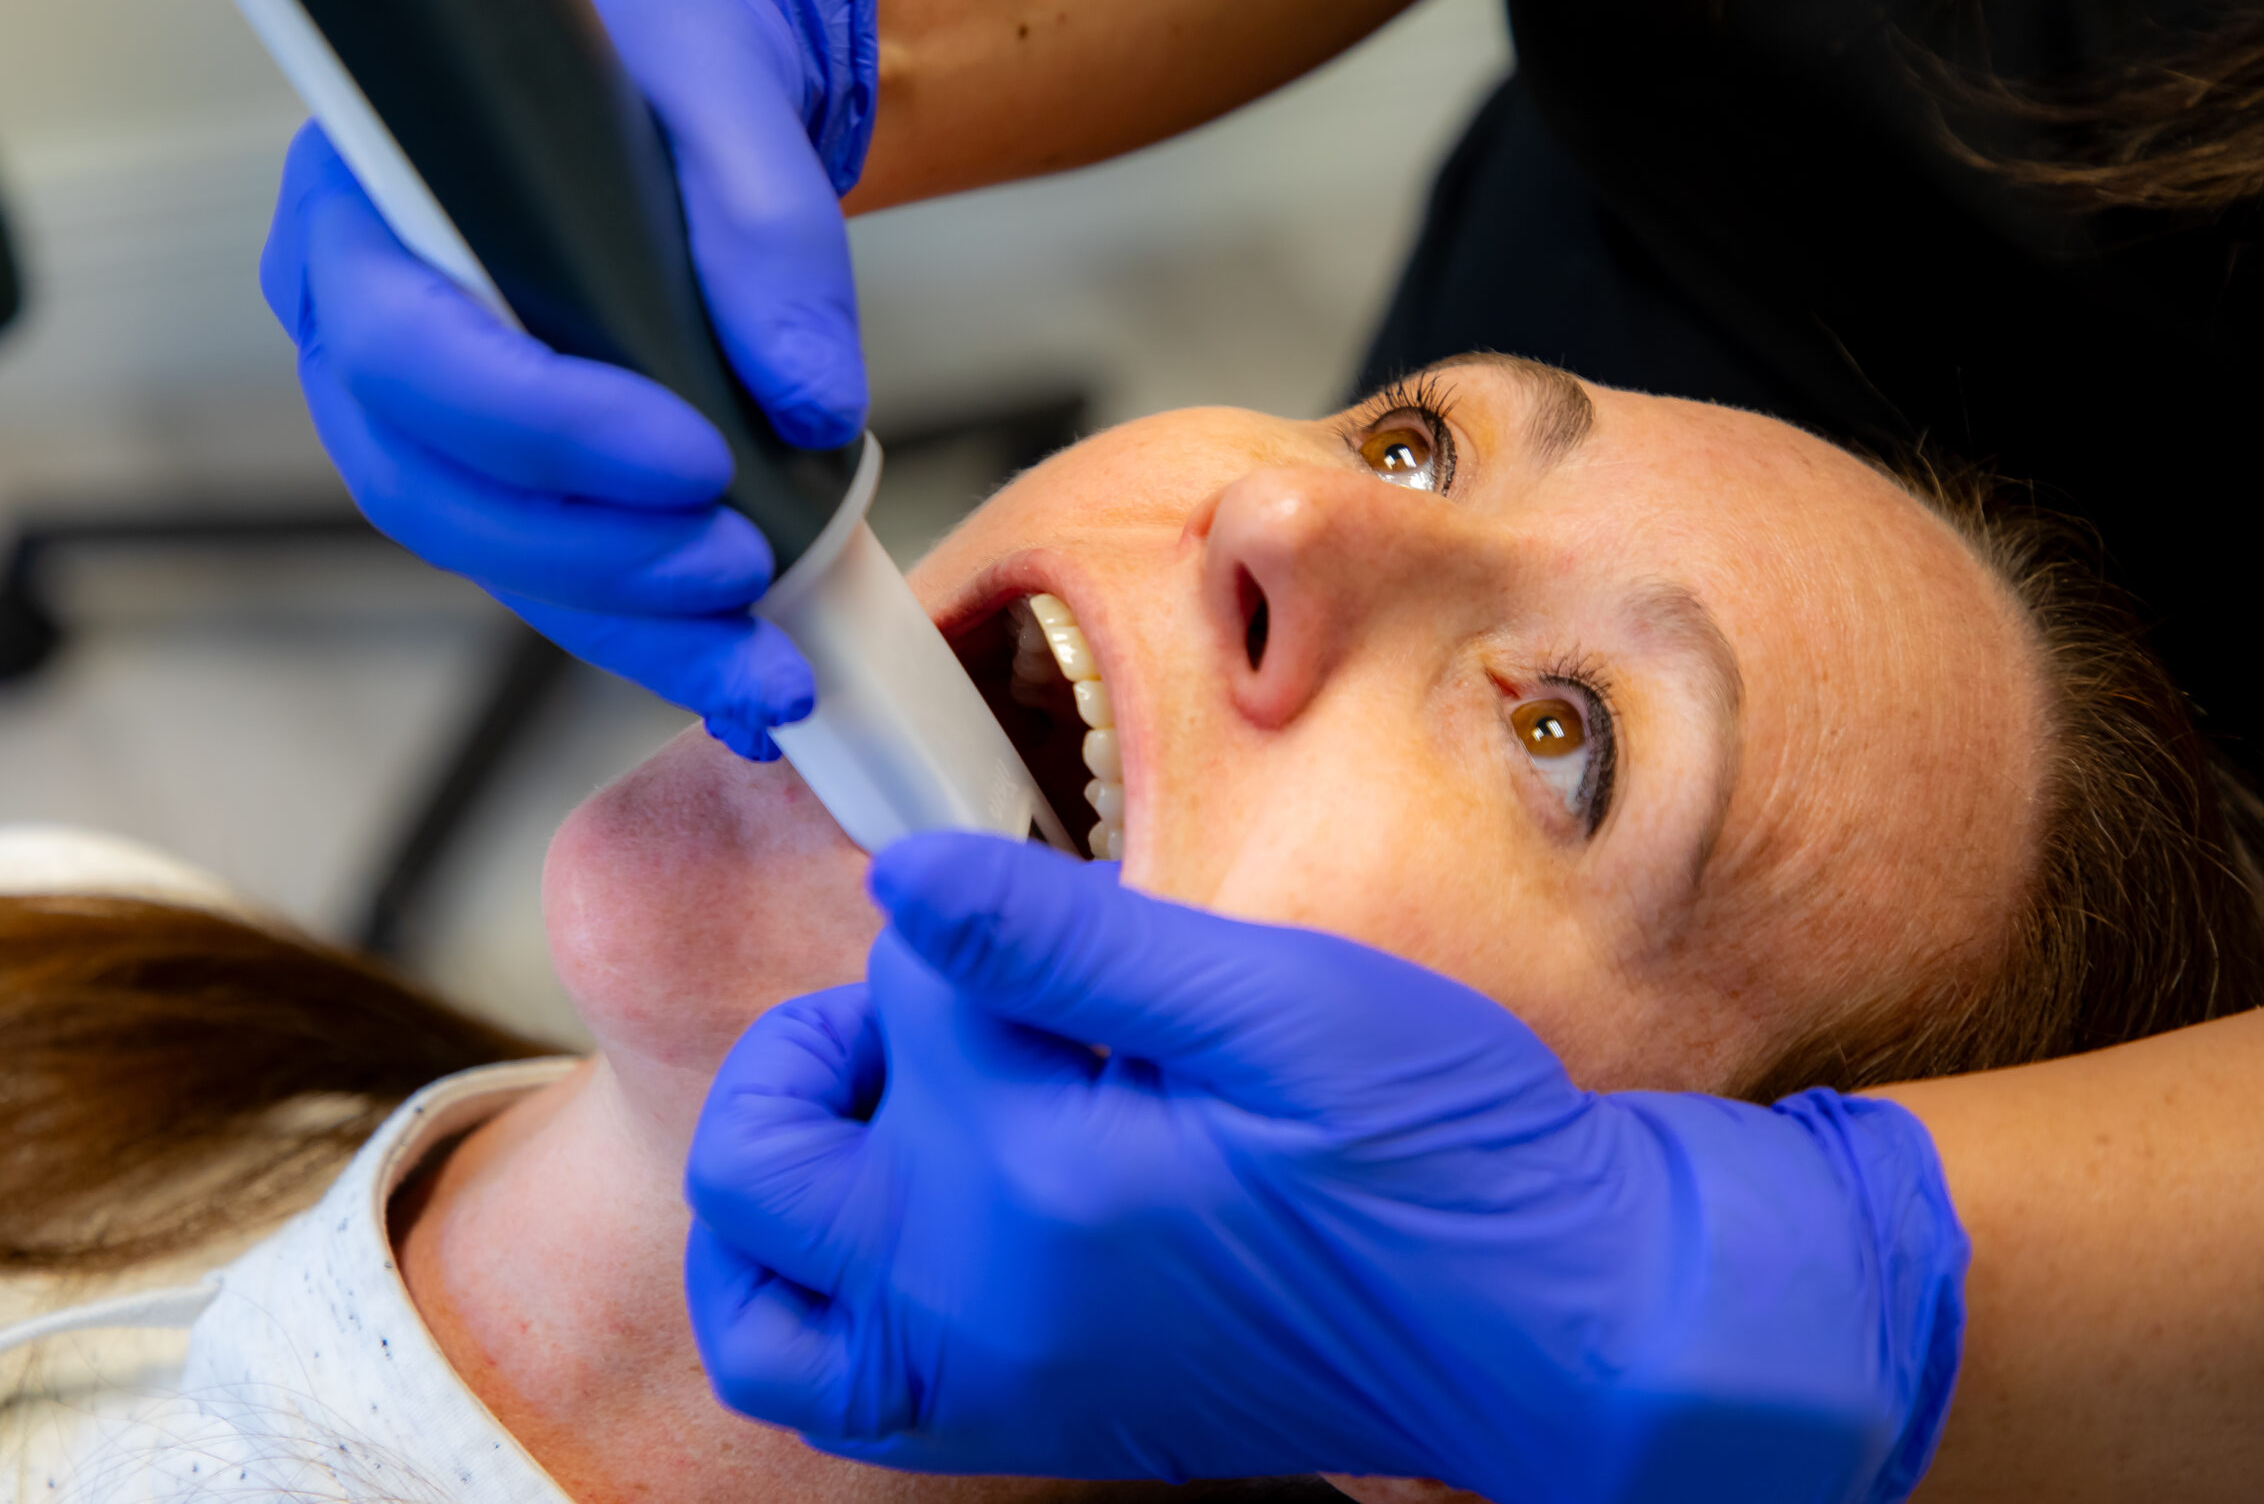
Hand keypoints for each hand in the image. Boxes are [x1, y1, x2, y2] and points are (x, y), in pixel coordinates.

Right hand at [259, 0, 876, 758]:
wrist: (680, 71)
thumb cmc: (663, 41)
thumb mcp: (725, 78)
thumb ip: (762, 223)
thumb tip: (808, 401)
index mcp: (364, 205)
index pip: (407, 348)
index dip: (540, 425)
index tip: (693, 456)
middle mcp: (355, 324)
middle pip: (434, 484)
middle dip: (593, 551)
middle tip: (740, 564)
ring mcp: (417, 414)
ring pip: (490, 554)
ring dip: (630, 622)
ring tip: (763, 663)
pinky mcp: (494, 474)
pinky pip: (549, 575)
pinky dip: (649, 636)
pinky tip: (744, 682)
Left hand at [684, 834, 1967, 1503]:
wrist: (1544, 1324)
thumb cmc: (1438, 1154)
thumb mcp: (1274, 1003)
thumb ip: (1066, 940)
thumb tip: (903, 873)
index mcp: (1037, 1182)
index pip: (907, 994)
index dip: (977, 926)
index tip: (1069, 926)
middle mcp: (977, 1308)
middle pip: (763, 1154)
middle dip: (820, 1044)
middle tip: (947, 1008)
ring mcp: (989, 1387)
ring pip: (753, 1299)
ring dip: (779, 1188)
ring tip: (889, 1116)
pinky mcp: (1021, 1426)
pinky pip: (825, 1389)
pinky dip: (813, 1302)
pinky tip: (908, 1222)